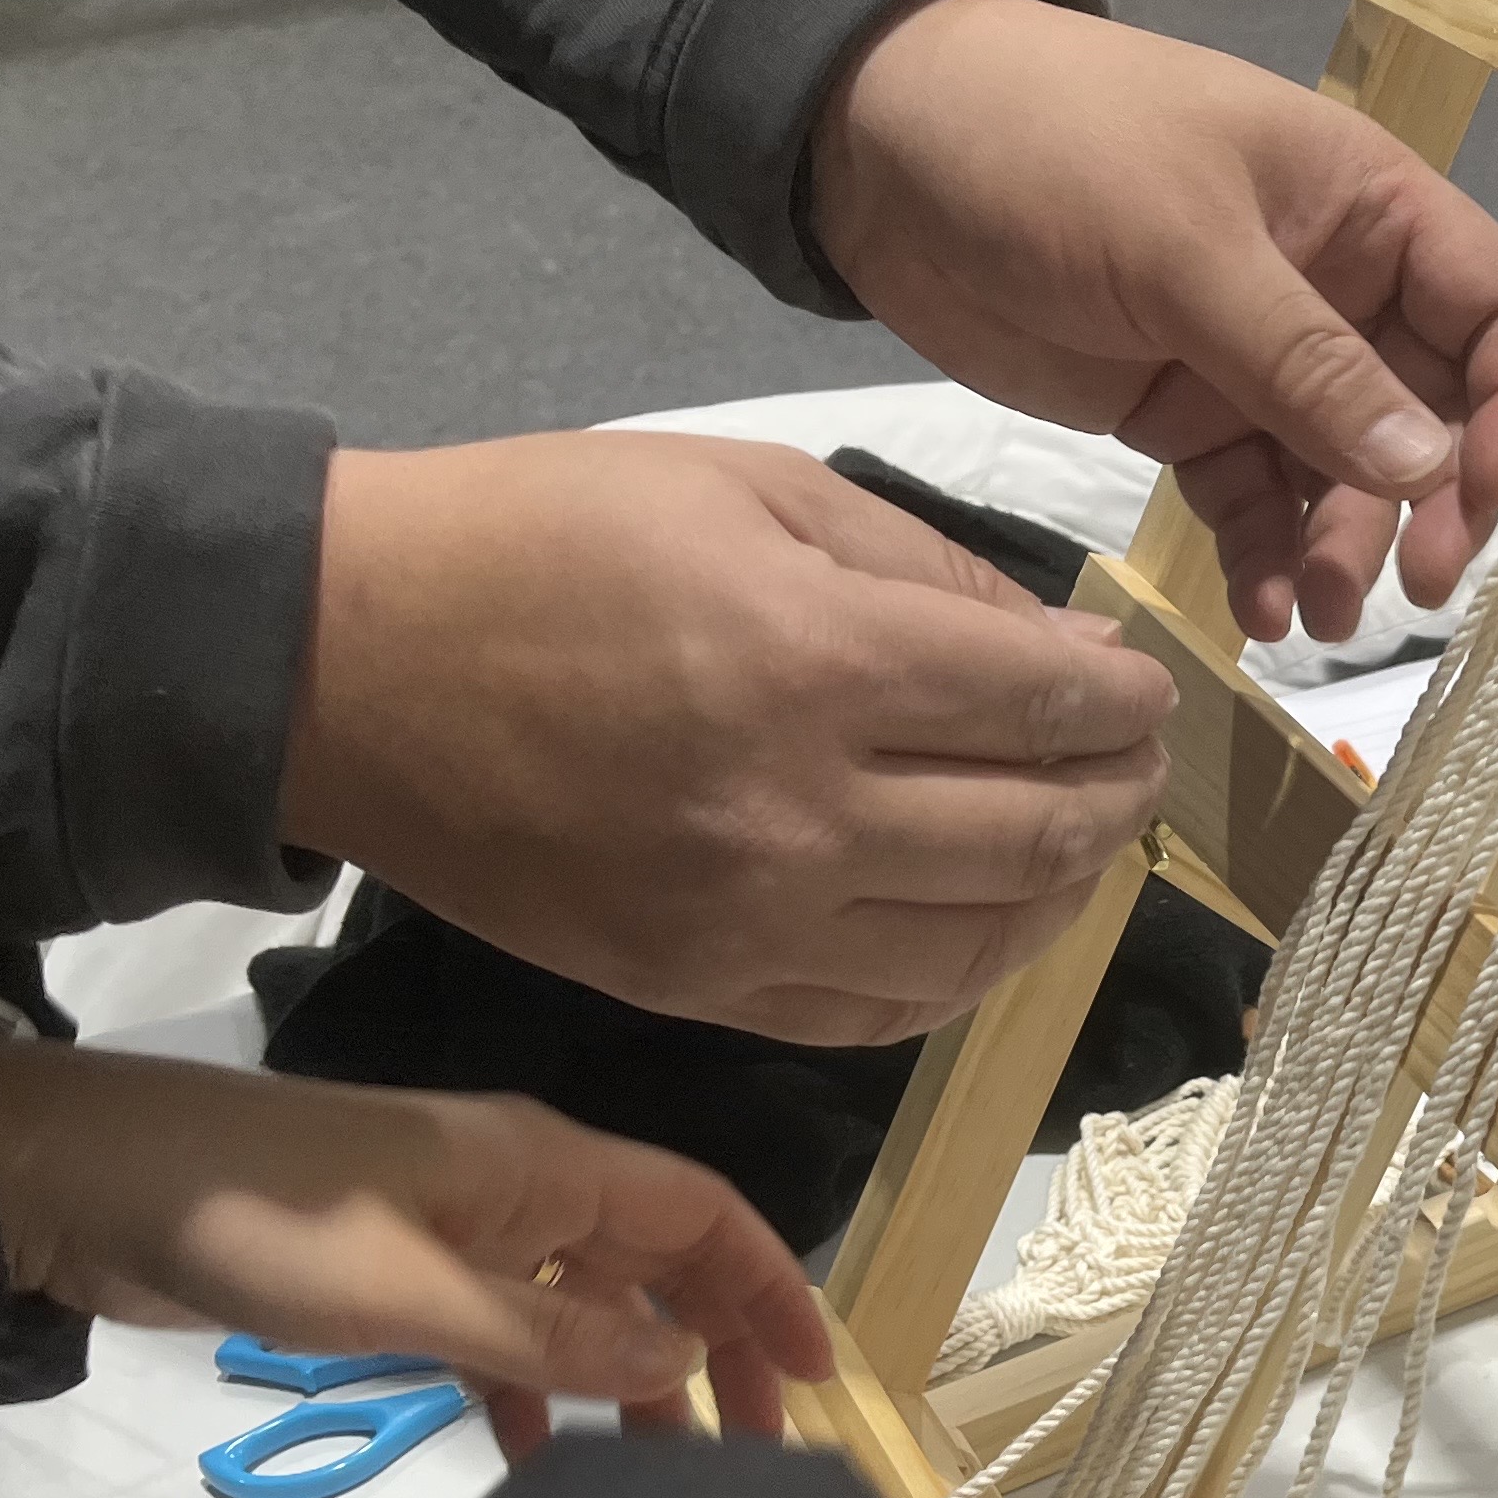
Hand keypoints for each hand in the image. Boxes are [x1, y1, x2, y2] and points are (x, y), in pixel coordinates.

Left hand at [0, 1043, 831, 1463]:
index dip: (770, 1287)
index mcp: (541, 1163)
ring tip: (658, 1486)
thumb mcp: (411, 1293)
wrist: (88, 1186)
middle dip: (716, 1349)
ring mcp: (458, 1233)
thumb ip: (549, 1339)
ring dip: (628, 1385)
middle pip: (656, 1263)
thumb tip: (684, 1365)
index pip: (700, 1212)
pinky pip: (502, 1340)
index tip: (817, 1383)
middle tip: (750, 1462)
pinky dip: (532, 1398)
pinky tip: (535, 1469)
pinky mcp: (396, 1278)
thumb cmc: (260, 1221)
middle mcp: (519, 1189)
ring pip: (583, 1309)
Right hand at [280, 430, 1177, 1046]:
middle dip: (1119, 796)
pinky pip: (879, 1012)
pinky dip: (962, 973)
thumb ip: (923, 567)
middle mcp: (796, 812)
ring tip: (1088, 844)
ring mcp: (745, 922)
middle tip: (1141, 764)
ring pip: (977, 943)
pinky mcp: (694, 990)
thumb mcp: (747, 484)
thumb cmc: (540, 538)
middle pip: (1033, 833)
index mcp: (812, 661)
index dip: (1123, 703)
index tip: (1149, 692)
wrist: (347, 664)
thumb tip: (1059, 649)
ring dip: (1064, 895)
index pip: (1039, 705)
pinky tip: (991, 925)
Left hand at [806, 0, 1497, 646]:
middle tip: (1417, 588)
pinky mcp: (1182, 415)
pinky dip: (1265, 557)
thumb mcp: (1188, 249)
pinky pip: (1253, 501)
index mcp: (1364, 207)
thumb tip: (1430, 467)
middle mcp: (1332, 287)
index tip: (1486, 488)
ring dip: (1346, 548)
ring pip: (1341, 474)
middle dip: (1432, 502)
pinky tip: (1260, 612)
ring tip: (1323, 620)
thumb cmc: (1053, 148)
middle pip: (1427, 411)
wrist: (880, 148)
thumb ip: (1308, 366)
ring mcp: (1254, 358)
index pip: (1491, 307)